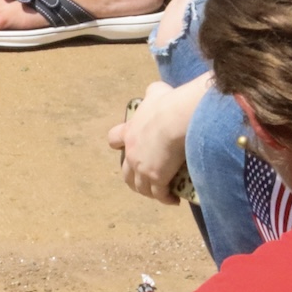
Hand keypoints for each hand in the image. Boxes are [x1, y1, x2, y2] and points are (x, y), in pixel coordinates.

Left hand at [108, 80, 190, 204]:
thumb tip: (155, 90)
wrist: (177, 118)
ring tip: (158, 193)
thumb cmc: (169, 104)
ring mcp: (141, 167)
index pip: (114, 139)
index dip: (119, 143)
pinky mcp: (156, 178)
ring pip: (139, 186)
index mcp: (130, 131)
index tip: (125, 145)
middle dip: (133, 176)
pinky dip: (165, 199)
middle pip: (125, 171)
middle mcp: (131, 151)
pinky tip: (173, 201)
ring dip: (148, 191)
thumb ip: (154, 92)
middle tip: (146, 178)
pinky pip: (159, 194)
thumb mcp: (158, 93)